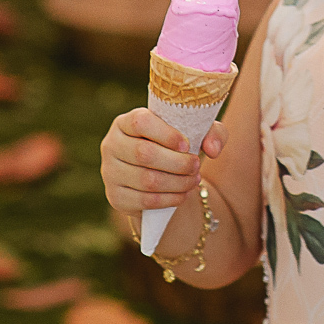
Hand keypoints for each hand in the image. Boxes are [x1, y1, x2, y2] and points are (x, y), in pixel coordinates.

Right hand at [100, 108, 226, 215]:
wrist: (159, 176)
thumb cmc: (176, 147)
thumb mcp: (196, 133)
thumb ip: (212, 133)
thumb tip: (212, 149)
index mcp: (125, 122)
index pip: (140, 122)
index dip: (166, 134)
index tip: (187, 144)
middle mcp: (111, 144)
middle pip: (144, 153)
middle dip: (177, 163)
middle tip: (196, 165)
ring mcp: (110, 172)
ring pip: (146, 180)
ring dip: (177, 183)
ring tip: (194, 180)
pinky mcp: (115, 197)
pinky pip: (144, 201)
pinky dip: (169, 199)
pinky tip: (183, 194)